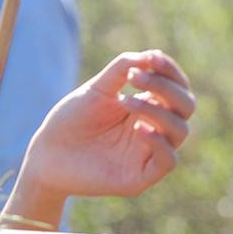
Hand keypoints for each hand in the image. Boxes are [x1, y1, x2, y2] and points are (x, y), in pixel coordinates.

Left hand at [21, 50, 194, 200]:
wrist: (46, 154)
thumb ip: (121, 70)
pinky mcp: (141, 177)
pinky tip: (139, 129)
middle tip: (135, 78)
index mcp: (147, 106)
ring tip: (127, 101)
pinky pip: (168, 160)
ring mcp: (149, 153)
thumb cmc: (70, 121)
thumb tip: (149, 56)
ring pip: (180, 131)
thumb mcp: (96, 90)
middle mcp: (155, 129)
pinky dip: (159, 142)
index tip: (152, 58)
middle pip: (186, 106)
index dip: (169, 71)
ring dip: (158, 111)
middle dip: (166, 88)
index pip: (176, 87)